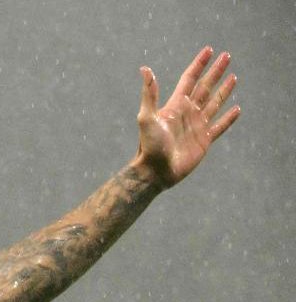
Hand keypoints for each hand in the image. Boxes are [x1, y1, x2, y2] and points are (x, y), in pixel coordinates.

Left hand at [135, 46, 240, 187]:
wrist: (155, 171)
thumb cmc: (149, 145)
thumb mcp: (146, 117)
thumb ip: (149, 94)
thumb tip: (145, 69)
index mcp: (175, 105)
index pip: (190, 79)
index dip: (199, 64)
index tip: (209, 50)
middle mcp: (188, 112)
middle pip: (205, 87)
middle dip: (215, 71)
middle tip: (226, 56)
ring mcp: (197, 125)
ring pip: (214, 103)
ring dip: (224, 90)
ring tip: (234, 77)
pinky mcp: (204, 140)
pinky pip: (220, 126)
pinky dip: (229, 118)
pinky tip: (237, 109)